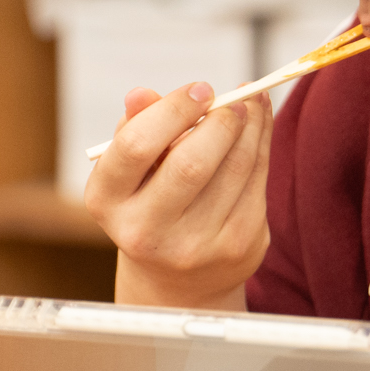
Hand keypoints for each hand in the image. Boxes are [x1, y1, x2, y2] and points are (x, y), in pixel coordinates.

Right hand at [88, 81, 271, 310]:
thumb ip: (135, 128)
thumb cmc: (150, 205)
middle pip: (190, 163)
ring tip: (250, 103)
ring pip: (234, 168)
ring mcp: (193, 246)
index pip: (136, 147)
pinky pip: (256, 183)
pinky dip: (263, 145)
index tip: (200, 89)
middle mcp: (144, 232)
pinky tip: (259, 126)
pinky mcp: (236, 248)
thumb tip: (141, 94)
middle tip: (232, 98)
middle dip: (219, 120)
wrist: (178, 281)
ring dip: (250, 125)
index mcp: (107, 202)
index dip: (173, 110)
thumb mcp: (131, 171)